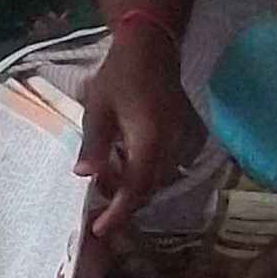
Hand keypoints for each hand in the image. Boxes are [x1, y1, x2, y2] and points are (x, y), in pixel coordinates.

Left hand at [80, 24, 204, 237]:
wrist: (153, 48)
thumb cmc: (120, 76)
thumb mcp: (97, 110)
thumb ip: (94, 146)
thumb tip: (84, 176)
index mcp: (150, 142)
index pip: (135, 190)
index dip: (118, 213)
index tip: (99, 229)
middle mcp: (174, 147)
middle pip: (150, 190)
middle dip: (124, 200)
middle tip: (98, 197)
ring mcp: (187, 142)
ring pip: (161, 180)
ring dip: (136, 185)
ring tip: (110, 172)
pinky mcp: (192, 137)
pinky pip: (172, 166)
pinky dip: (150, 171)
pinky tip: (130, 159)